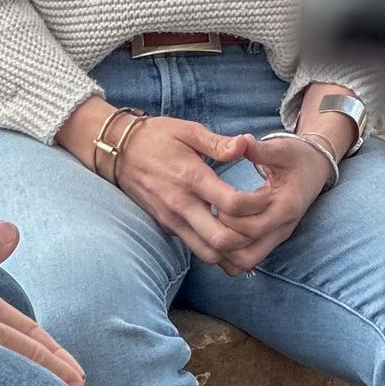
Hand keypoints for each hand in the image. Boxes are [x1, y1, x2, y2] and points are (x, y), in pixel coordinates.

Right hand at [106, 116, 255, 266]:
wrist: (118, 152)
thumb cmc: (156, 137)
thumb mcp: (188, 131)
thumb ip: (218, 143)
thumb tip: (246, 144)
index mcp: (191, 177)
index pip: (232, 204)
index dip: (256, 205)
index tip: (266, 196)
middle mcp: (181, 205)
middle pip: (221, 241)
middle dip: (246, 237)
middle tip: (259, 222)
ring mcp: (172, 220)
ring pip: (208, 254)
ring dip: (231, 249)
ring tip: (245, 231)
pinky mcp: (166, 227)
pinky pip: (195, 248)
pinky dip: (215, 248)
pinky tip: (227, 233)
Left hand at [211, 133, 334, 276]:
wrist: (315, 168)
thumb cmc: (296, 156)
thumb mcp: (281, 148)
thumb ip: (260, 149)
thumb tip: (240, 142)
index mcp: (286, 206)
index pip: (252, 226)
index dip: (229, 216)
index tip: (216, 197)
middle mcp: (282, 227)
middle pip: (246, 251)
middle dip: (222, 234)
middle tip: (209, 213)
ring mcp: (276, 237)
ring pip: (245, 262)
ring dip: (223, 251)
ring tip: (209, 226)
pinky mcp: (269, 240)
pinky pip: (245, 260)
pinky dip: (228, 256)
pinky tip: (217, 233)